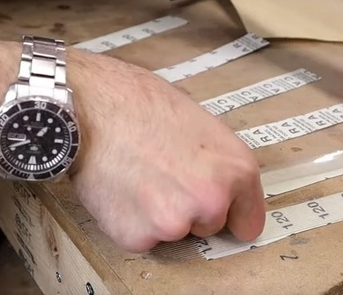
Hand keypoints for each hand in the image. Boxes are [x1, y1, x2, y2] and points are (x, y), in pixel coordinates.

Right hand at [67, 52, 264, 252]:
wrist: (93, 106)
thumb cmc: (144, 105)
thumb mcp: (204, 126)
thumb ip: (220, 165)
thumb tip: (225, 189)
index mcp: (237, 171)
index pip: (249, 220)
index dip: (234, 216)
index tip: (228, 219)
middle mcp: (213, 201)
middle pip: (208, 225)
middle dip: (190, 208)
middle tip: (163, 174)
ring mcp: (175, 223)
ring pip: (174, 231)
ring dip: (159, 215)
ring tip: (139, 177)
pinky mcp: (139, 236)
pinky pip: (141, 237)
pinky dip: (130, 221)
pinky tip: (122, 190)